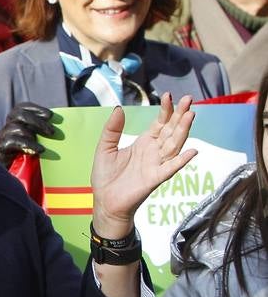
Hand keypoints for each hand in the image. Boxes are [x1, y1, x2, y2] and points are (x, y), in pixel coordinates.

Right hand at [0, 101, 56, 165]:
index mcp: (14, 123)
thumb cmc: (23, 159)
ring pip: (15, 127)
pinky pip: (12, 141)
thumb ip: (40, 134)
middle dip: (37, 120)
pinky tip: (39, 151)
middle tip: (52, 132)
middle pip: (18, 114)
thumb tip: (58, 129)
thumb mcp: (32, 142)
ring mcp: (2, 138)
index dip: (35, 109)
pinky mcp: (0, 149)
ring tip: (45, 146)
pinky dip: (28, 145)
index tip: (50, 115)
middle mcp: (7, 128)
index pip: (21, 108)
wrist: (4, 175)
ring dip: (33, 133)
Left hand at [90, 93, 195, 237]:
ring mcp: (156, 165)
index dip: (166, 110)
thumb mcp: (105, 148)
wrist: (105, 201)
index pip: (160, 123)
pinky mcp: (154, 178)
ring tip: (190, 115)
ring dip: (183, 131)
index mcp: (144, 143)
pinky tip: (191, 151)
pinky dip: (180, 161)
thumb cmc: (106, 176)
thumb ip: (112, 129)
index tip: (168, 95)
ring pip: (174, 145)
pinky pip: (170, 168)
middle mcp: (154, 152)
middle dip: (180, 115)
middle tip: (190, 99)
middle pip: (171, 130)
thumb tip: (119, 108)